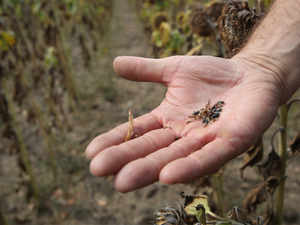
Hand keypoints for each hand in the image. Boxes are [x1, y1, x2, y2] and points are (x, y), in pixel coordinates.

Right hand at [85, 55, 281, 191]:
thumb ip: (146, 70)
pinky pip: (207, 157)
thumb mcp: (174, 69)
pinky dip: (188, 167)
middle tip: (98, 170)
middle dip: (125, 160)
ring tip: (123, 181)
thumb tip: (115, 63)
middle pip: (150, 150)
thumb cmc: (213, 74)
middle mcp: (182, 135)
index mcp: (168, 119)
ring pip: (173, 158)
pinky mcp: (229, 142)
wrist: (251, 74)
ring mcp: (205, 141)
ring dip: (149, 169)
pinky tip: (167, 176)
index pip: (137, 132)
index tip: (91, 152)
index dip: (115, 141)